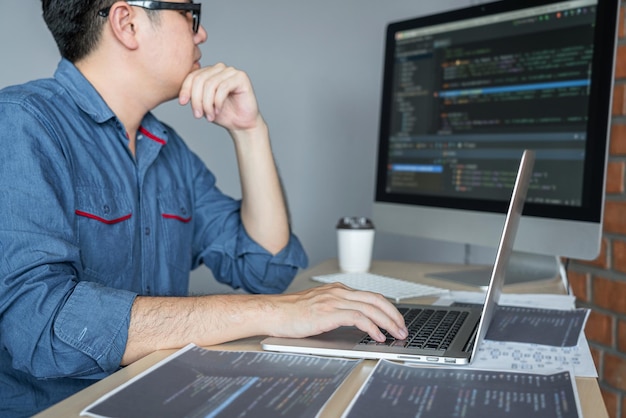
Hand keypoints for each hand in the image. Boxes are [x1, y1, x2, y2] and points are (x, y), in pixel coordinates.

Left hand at [178, 63, 260, 131]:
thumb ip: (193, 95)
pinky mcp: (241, 77)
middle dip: (197, 100)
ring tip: (209, 116)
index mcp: (210, 72)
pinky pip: (223, 87)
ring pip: (210, 84)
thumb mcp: (202, 104)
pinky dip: (218, 102)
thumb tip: (182, 93)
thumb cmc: (223, 114)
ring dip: (207, 104)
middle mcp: (220, 69)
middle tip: (198, 115)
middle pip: (200, 80)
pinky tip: (218, 111)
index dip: (185, 89)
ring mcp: (231, 71)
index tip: (182, 103)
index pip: (193, 75)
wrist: (241, 124)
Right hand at [268, 283, 408, 342]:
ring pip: (370, 308)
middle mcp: (338, 292)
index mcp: (337, 290)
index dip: (388, 308)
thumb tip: (357, 323)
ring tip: (395, 334)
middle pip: (376, 299)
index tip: (396, 320)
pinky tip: (377, 336)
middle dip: (394, 315)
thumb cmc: (291, 313)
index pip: (371, 296)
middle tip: (403, 328)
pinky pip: (358, 318)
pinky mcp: (328, 313)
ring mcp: (333, 301)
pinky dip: (372, 327)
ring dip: (387, 322)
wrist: (272, 312)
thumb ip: (337, 310)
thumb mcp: (319, 307)